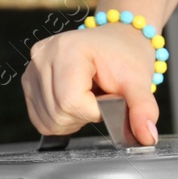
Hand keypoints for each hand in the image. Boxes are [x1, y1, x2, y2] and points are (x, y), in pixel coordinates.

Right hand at [23, 23, 160, 145]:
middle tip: (100, 98)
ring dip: (73, 119)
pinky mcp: (29, 81)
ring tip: (88, 98)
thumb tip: (147, 137)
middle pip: (57, 114)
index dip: (94, 111)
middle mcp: (43, 55)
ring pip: (48, 121)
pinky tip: (76, 103)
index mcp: (67, 49)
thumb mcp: (139, 82)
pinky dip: (61, 120)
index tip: (108, 98)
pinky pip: (40, 120)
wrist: (117, 41)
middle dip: (84, 116)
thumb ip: (143, 109)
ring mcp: (32, 68)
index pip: (70, 101)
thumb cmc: (125, 57)